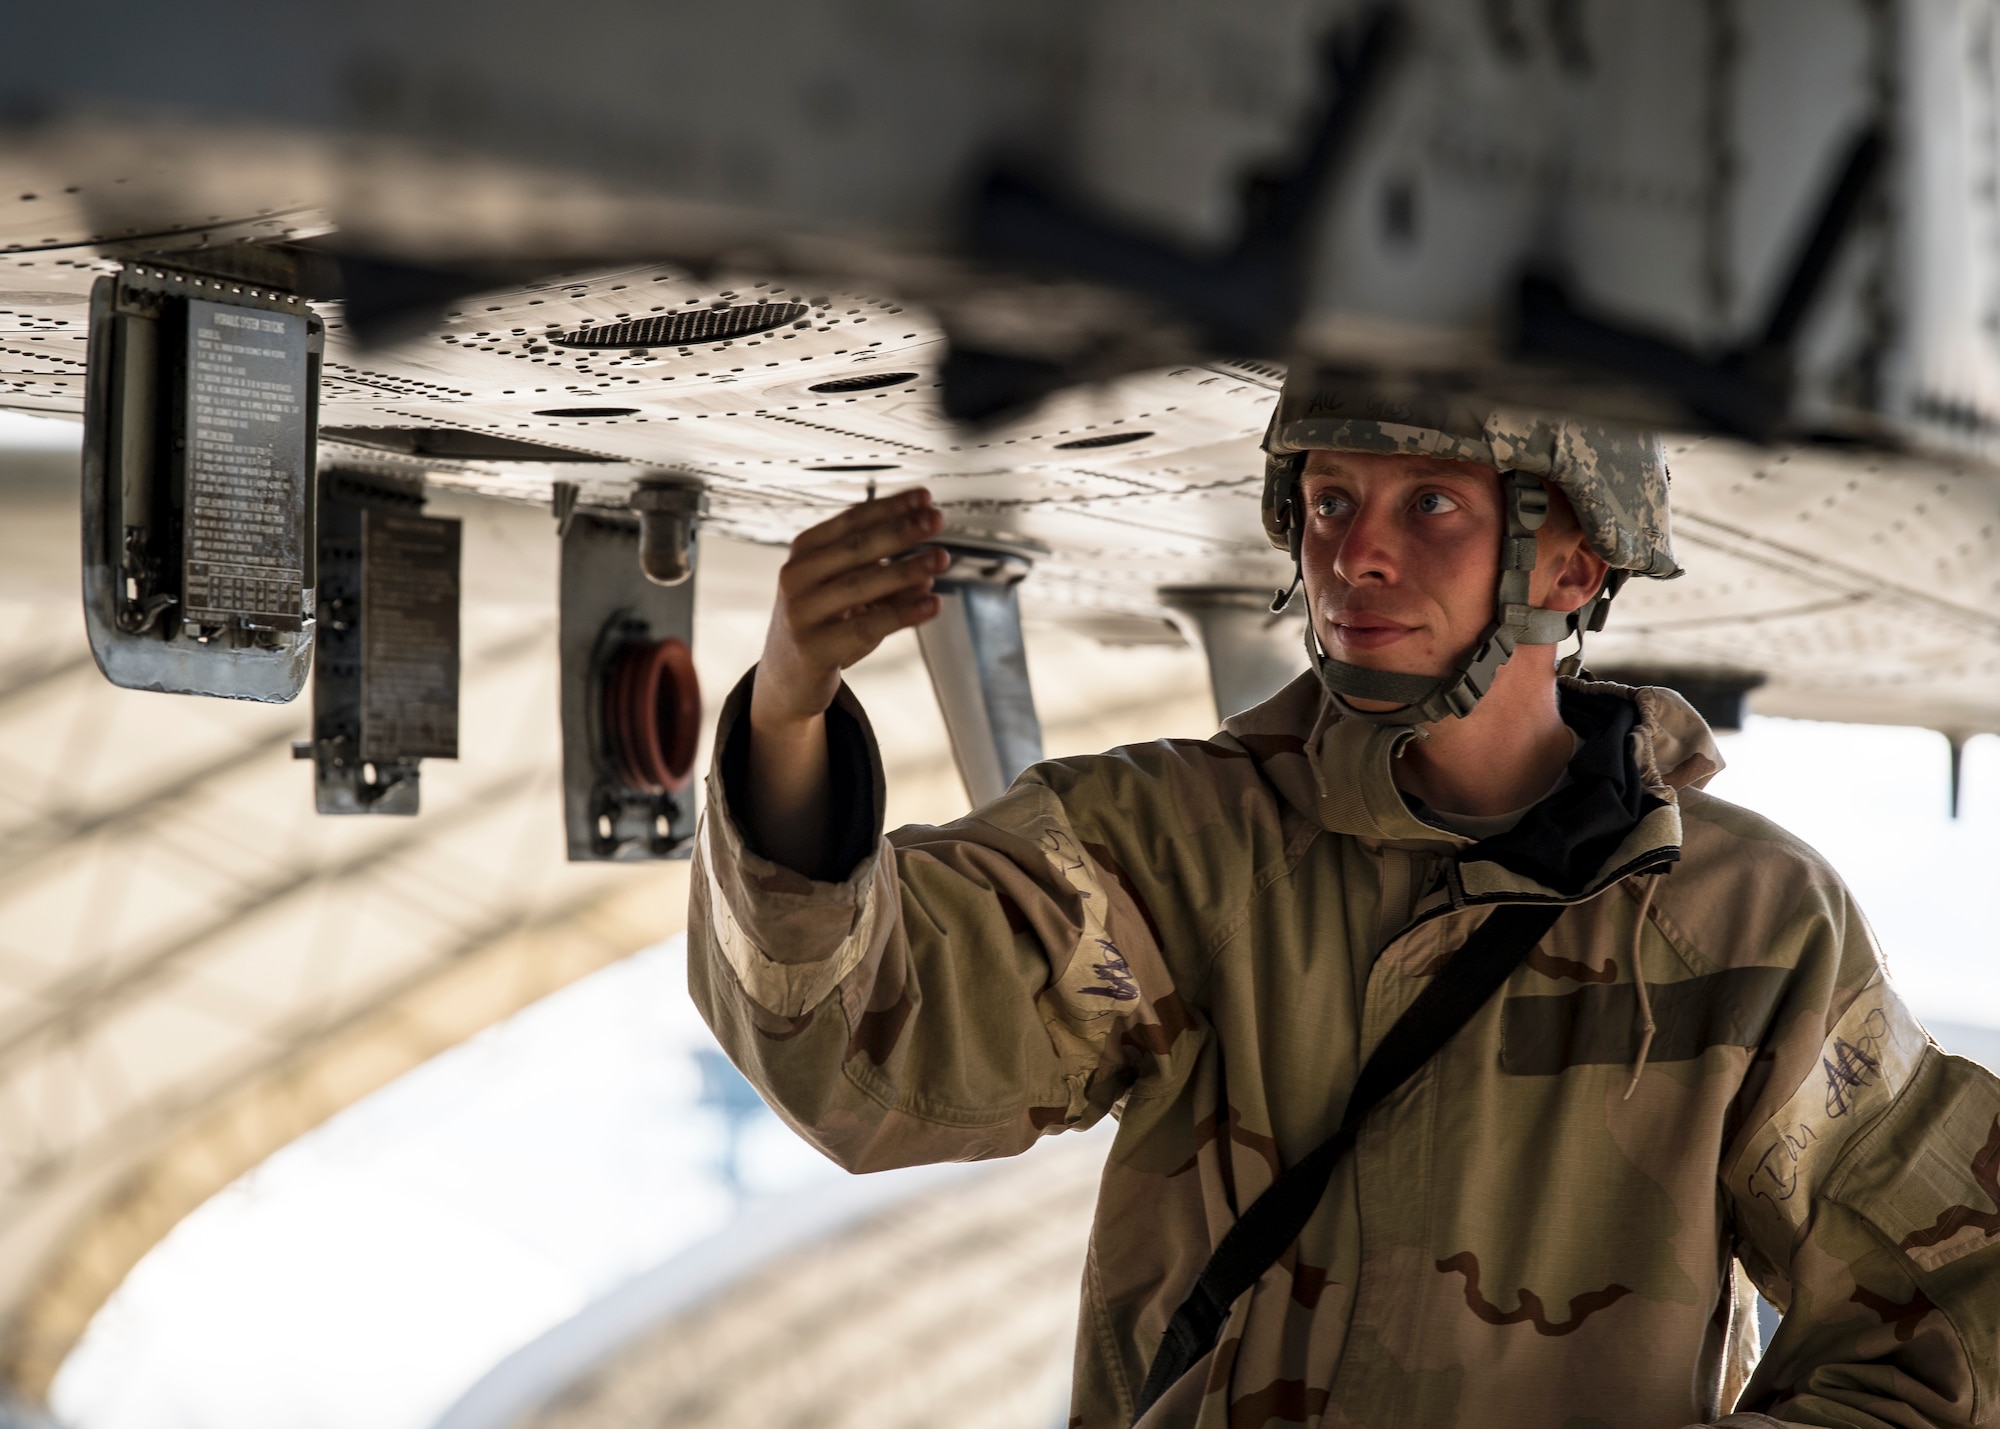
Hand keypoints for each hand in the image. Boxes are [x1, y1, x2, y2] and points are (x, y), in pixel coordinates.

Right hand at [755, 487, 947, 727]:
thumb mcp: (852, 595)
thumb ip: (888, 579)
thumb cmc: (823, 625)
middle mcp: (796, 577)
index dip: (890, 507)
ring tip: (941, 559)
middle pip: (856, 547)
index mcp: (804, 553)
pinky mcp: (813, 647)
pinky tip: (932, 603)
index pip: (851, 521)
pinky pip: (866, 625)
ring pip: (861, 584)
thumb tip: (929, 570)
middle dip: (901, 531)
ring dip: (907, 569)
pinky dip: (903, 612)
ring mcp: (801, 612)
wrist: (786, 678)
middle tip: (936, 520)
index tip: (924, 498)